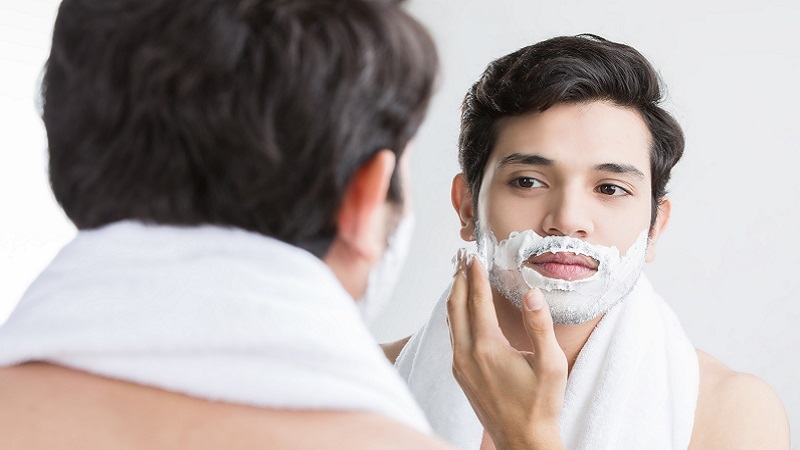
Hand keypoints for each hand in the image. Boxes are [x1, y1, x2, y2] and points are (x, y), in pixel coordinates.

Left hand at [446, 249, 567, 449]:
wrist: (523, 440)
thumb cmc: (540, 404)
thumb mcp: (551, 365)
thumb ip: (540, 327)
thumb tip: (532, 294)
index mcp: (487, 347)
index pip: (477, 300)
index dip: (475, 275)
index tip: (474, 255)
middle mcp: (467, 354)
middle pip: (456, 306)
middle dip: (459, 279)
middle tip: (463, 257)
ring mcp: (460, 365)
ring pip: (451, 320)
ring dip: (455, 295)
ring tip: (460, 275)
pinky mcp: (460, 374)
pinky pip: (453, 335)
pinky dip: (456, 314)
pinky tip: (463, 309)